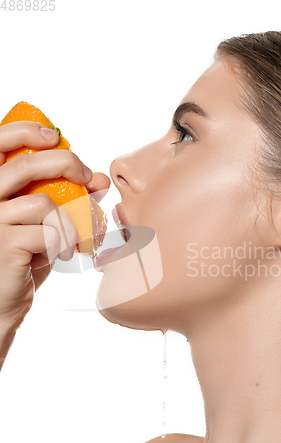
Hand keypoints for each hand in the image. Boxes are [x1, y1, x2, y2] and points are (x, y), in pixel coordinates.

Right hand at [0, 121, 109, 334]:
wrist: (1, 303)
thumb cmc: (22, 260)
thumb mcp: (42, 225)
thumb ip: (66, 201)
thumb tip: (100, 180)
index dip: (25, 131)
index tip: (55, 137)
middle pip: (24, 164)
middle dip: (63, 163)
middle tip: (86, 176)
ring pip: (43, 203)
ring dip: (69, 220)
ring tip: (70, 238)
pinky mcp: (3, 244)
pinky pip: (49, 232)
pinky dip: (64, 242)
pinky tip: (59, 255)